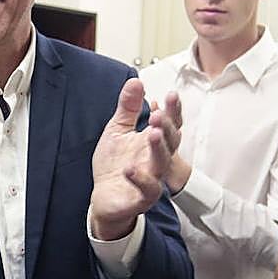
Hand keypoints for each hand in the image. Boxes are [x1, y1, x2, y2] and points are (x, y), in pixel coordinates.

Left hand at [89, 78, 177, 239]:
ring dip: (159, 148)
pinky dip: (140, 178)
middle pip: (171, 141)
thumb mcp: (118, 130)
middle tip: (160, 114)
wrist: (104, 196)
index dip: (173, 110)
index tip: (171, 95)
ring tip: (152, 133)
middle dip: (168, 126)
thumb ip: (128, 108)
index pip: (170, 123)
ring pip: (162, 163)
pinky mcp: (142, 197)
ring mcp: (152, 178)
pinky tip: (130, 169)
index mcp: (153, 141)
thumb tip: (136, 81)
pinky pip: (148, 189)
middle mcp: (156, 158)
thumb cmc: (114, 164)